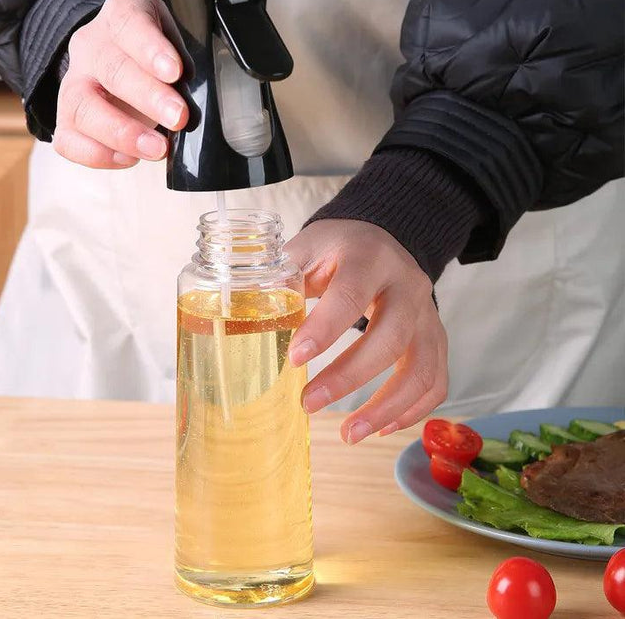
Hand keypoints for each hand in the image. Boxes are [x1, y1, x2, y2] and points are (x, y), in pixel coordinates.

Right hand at [53, 0, 187, 168]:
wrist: (124, 62)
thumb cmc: (157, 55)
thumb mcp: (179, 42)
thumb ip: (188, 61)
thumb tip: (206, 96)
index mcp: (121, 17)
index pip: (129, 23)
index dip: (151, 48)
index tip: (175, 72)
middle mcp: (92, 47)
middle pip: (111, 69)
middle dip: (148, 97)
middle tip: (178, 117)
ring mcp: (75, 83)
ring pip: (83, 107)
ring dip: (123, 133)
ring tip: (158, 149)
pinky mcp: (67, 118)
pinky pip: (69, 140)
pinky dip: (98, 154)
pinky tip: (129, 159)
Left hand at [285, 219, 447, 444]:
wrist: (380, 239)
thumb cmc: (336, 248)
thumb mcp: (306, 248)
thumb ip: (279, 279)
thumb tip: (238, 317)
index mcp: (369, 257)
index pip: (351, 294)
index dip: (324, 329)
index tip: (294, 359)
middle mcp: (407, 285)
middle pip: (392, 337)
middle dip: (349, 377)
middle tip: (310, 403)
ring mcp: (427, 314)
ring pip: (421, 368)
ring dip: (386, 407)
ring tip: (349, 434)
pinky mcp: (435, 337)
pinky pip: (436, 381)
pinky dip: (413, 410)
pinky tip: (381, 427)